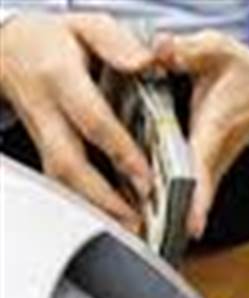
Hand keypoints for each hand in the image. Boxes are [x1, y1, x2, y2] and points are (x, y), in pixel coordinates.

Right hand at [0, 13, 153, 231]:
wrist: (7, 51)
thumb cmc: (54, 41)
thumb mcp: (86, 26)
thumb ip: (116, 42)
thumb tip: (147, 62)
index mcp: (60, 78)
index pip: (93, 121)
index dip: (120, 152)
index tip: (145, 180)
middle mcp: (47, 113)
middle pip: (70, 164)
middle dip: (103, 198)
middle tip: (136, 222)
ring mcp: (41, 136)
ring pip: (63, 181)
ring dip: (96, 210)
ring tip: (130, 231)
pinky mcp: (44, 150)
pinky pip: (64, 182)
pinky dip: (88, 205)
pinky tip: (114, 220)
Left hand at [154, 30, 248, 237]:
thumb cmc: (248, 77)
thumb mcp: (220, 51)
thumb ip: (189, 49)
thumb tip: (160, 50)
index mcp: (213, 133)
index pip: (202, 170)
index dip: (196, 198)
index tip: (190, 226)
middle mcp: (213, 156)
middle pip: (195, 196)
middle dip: (176, 220)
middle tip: (150, 240)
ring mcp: (212, 166)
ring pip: (191, 198)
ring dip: (172, 216)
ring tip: (143, 235)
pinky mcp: (207, 166)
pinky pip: (187, 190)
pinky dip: (172, 202)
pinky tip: (147, 209)